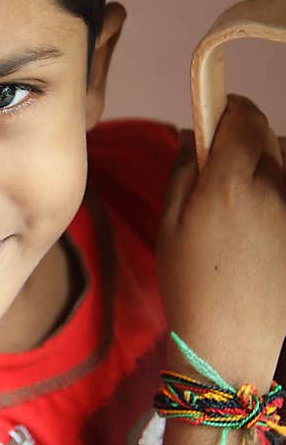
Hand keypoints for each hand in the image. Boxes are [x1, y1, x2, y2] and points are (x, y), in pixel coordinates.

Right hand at [156, 94, 285, 388]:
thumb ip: (182, 172)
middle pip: (269, 134)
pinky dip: (278, 185)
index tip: (213, 111)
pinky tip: (259, 213)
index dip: (227, 107)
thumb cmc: (188, 282)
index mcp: (229, 184)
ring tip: (242, 186)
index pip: (241, 119)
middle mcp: (272, 189)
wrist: (231, 338)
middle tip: (220, 154)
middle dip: (245, 130)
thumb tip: (189, 134)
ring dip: (267, 156)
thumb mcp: (170, 225)